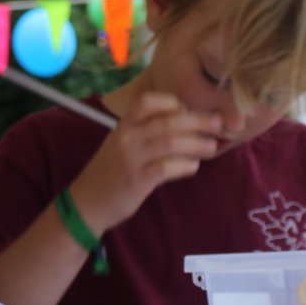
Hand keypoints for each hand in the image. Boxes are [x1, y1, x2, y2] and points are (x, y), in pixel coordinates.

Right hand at [68, 91, 219, 231]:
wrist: (86, 202)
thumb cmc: (110, 171)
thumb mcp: (123, 144)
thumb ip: (147, 132)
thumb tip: (185, 122)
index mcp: (123, 125)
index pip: (147, 102)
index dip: (171, 102)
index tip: (188, 109)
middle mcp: (126, 138)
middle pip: (167, 122)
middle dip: (198, 121)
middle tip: (219, 123)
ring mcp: (131, 159)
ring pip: (170, 143)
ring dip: (196, 143)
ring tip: (213, 146)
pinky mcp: (136, 181)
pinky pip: (166, 168)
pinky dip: (184, 165)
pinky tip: (194, 166)